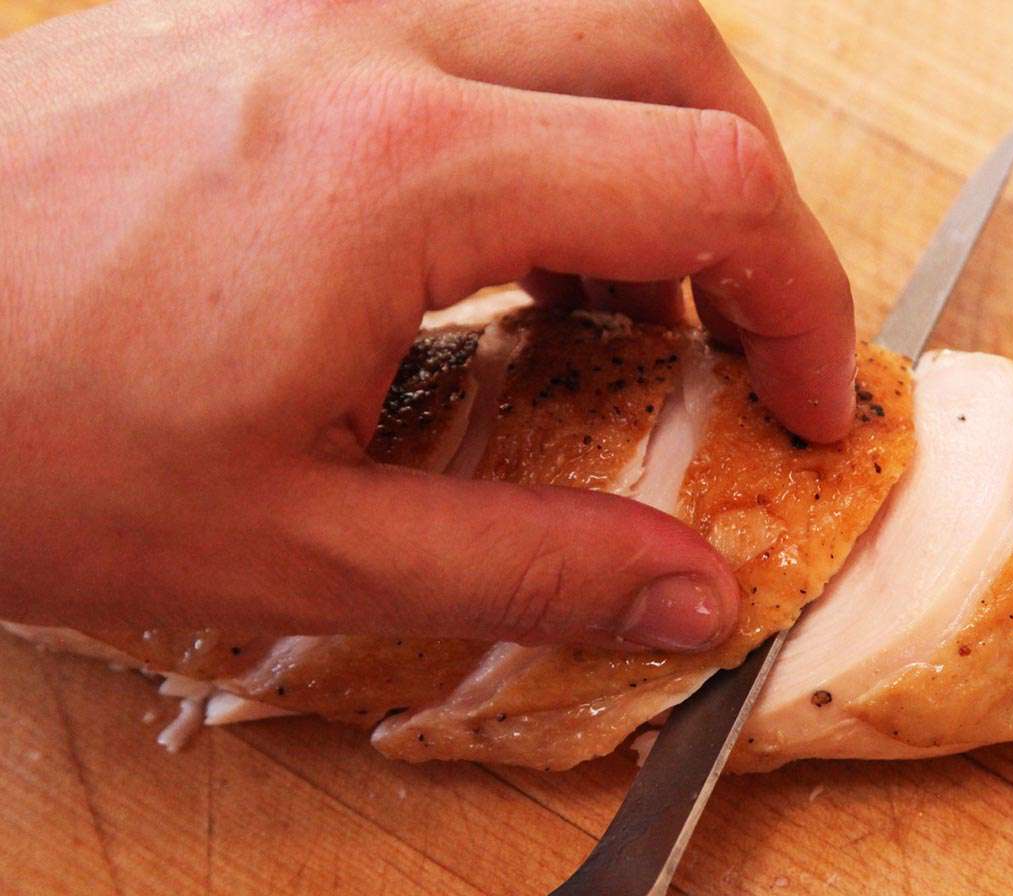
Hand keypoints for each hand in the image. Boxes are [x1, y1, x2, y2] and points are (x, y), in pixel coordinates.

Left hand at [0, 0, 855, 647]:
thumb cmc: (6, 434)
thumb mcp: (292, 543)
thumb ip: (528, 564)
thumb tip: (687, 593)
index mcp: (397, 170)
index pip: (710, 186)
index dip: (802, 301)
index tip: (807, 401)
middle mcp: (370, 36)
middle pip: (676, 48)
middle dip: (755, 195)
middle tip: (743, 331)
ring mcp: (305, 0)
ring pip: (579, 9)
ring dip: (654, 139)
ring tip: (626, 294)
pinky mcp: (254, 6)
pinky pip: (472, 18)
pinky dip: (548, 114)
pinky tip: (500, 234)